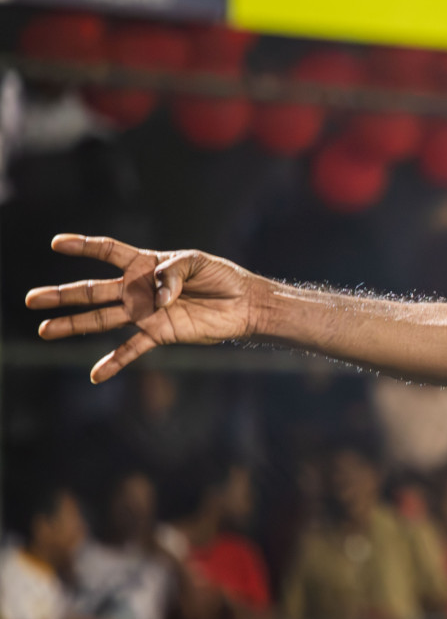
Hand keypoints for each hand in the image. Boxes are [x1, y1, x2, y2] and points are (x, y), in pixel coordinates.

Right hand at [25, 234, 264, 383]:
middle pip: (94, 291)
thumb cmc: (222, 277)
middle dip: (62, 294)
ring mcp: (146, 313)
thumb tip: (155, 296)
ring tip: (45, 330)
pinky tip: (95, 375)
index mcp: (147, 264)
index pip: (109, 252)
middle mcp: (140, 289)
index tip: (57, 243)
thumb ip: (172, 271)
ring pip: (103, 319)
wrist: (244, 304)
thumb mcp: (198, 262)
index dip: (84, 246)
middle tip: (31, 298)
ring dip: (74, 325)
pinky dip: (115, 362)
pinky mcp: (160, 333)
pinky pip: (132, 349)